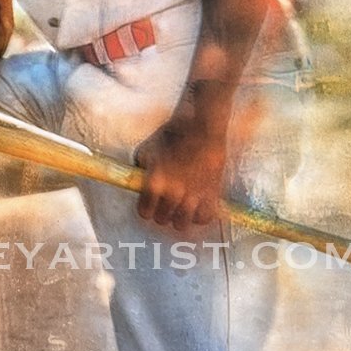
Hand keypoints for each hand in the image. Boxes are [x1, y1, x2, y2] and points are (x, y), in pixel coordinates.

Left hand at [133, 115, 226, 231]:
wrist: (200, 127)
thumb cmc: (170, 135)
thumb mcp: (145, 150)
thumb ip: (139, 171)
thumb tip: (138, 185)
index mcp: (155, 182)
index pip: (144, 212)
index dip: (146, 208)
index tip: (149, 204)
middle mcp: (173, 192)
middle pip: (162, 220)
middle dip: (161, 213)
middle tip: (165, 204)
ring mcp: (193, 195)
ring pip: (182, 224)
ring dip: (179, 218)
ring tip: (180, 208)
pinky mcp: (211, 193)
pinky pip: (204, 218)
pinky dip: (199, 216)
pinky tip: (196, 207)